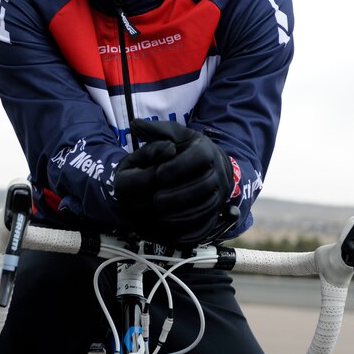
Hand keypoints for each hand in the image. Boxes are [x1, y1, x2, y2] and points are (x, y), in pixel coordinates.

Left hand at [115, 119, 232, 246]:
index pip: (200, 158)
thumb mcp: (175, 136)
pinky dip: (188, 229)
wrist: (211, 168)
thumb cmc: (187, 151)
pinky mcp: (215, 215)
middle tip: (155, 199)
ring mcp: (219, 196)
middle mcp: (218, 174)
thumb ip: (156, 131)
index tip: (159, 173)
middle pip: (204, 186)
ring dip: (182, 214)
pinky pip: (206, 225)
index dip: (179, 167)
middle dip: (178, 195)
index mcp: (208, 151)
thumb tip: (135, 124)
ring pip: (206, 208)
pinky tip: (169, 228)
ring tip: (159, 215)